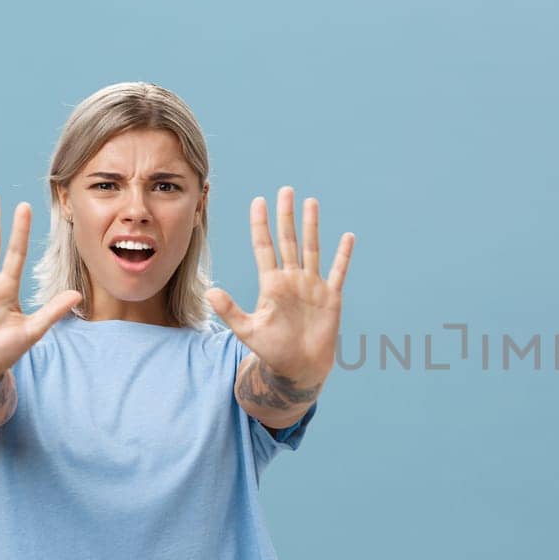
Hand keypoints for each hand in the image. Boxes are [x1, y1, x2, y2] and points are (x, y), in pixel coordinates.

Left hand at [206, 186, 354, 379]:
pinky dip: (343, 255)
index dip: (261, 224)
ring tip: (311, 202)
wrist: (298, 368)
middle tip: (285, 191)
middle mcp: (291, 279)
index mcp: (271, 284)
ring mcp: (312, 286)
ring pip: (312, 249)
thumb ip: (230, 311)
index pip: (264, 246)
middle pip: (288, 240)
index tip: (258, 201)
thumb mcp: (248, 331)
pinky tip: (347, 237)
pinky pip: (338, 271)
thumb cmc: (272, 351)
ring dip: (312, 226)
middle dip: (286, 216)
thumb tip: (211, 293)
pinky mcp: (330, 297)